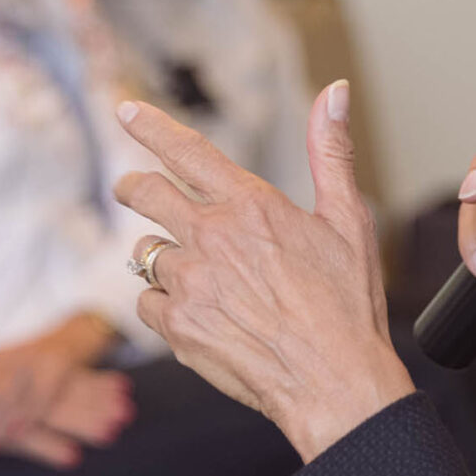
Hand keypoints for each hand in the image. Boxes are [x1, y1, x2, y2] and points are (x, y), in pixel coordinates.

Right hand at [0, 316, 131, 468]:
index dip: (95, 383)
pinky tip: (72, 457)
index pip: (65, 375)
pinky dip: (49, 448)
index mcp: (22, 368)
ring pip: (50, 414)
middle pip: (63, 394)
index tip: (124, 390)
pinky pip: (25, 439)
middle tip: (127, 413)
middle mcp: (17, 383)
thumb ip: (36, 373)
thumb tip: (76, 376)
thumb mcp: (5, 369)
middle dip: (96, 403)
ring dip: (81, 423)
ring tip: (111, 433)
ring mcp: (4, 406)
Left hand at [115, 81, 411, 462]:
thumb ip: (331, 151)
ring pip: (147, 253)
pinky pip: (148, 303)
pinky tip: (199, 313)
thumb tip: (333, 93)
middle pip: (144, 193)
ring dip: (163, 258)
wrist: (335, 383)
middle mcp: (212, 237)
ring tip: (200, 278)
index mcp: (251, 205)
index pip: (187, 151)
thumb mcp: (348, 220)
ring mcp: (190, 282)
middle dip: (133, 187)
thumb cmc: (348, 307)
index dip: (152, 127)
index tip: (127, 112)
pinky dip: (164, 305)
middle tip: (133, 190)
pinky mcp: (177, 326)